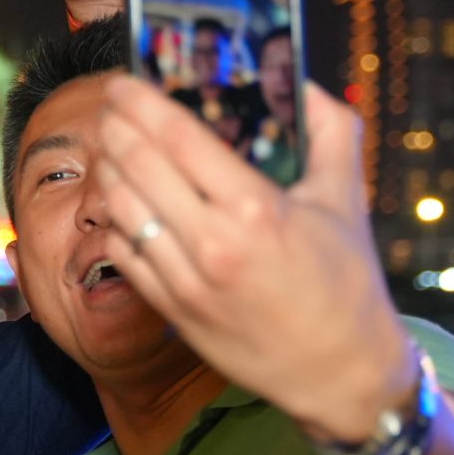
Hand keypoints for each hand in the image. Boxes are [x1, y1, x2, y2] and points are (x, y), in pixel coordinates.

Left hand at [91, 77, 413, 440]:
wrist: (340, 372)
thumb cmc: (346, 282)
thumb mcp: (346, 198)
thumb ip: (331, 130)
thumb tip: (303, 83)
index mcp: (255, 210)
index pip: (179, 139)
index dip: (142, 103)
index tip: (125, 81)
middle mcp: (212, 244)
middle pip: (137, 167)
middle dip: (115, 127)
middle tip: (111, 106)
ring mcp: (185, 282)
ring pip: (120, 209)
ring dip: (108, 169)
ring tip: (111, 146)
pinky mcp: (171, 310)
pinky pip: (122, 253)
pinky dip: (114, 219)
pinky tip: (118, 198)